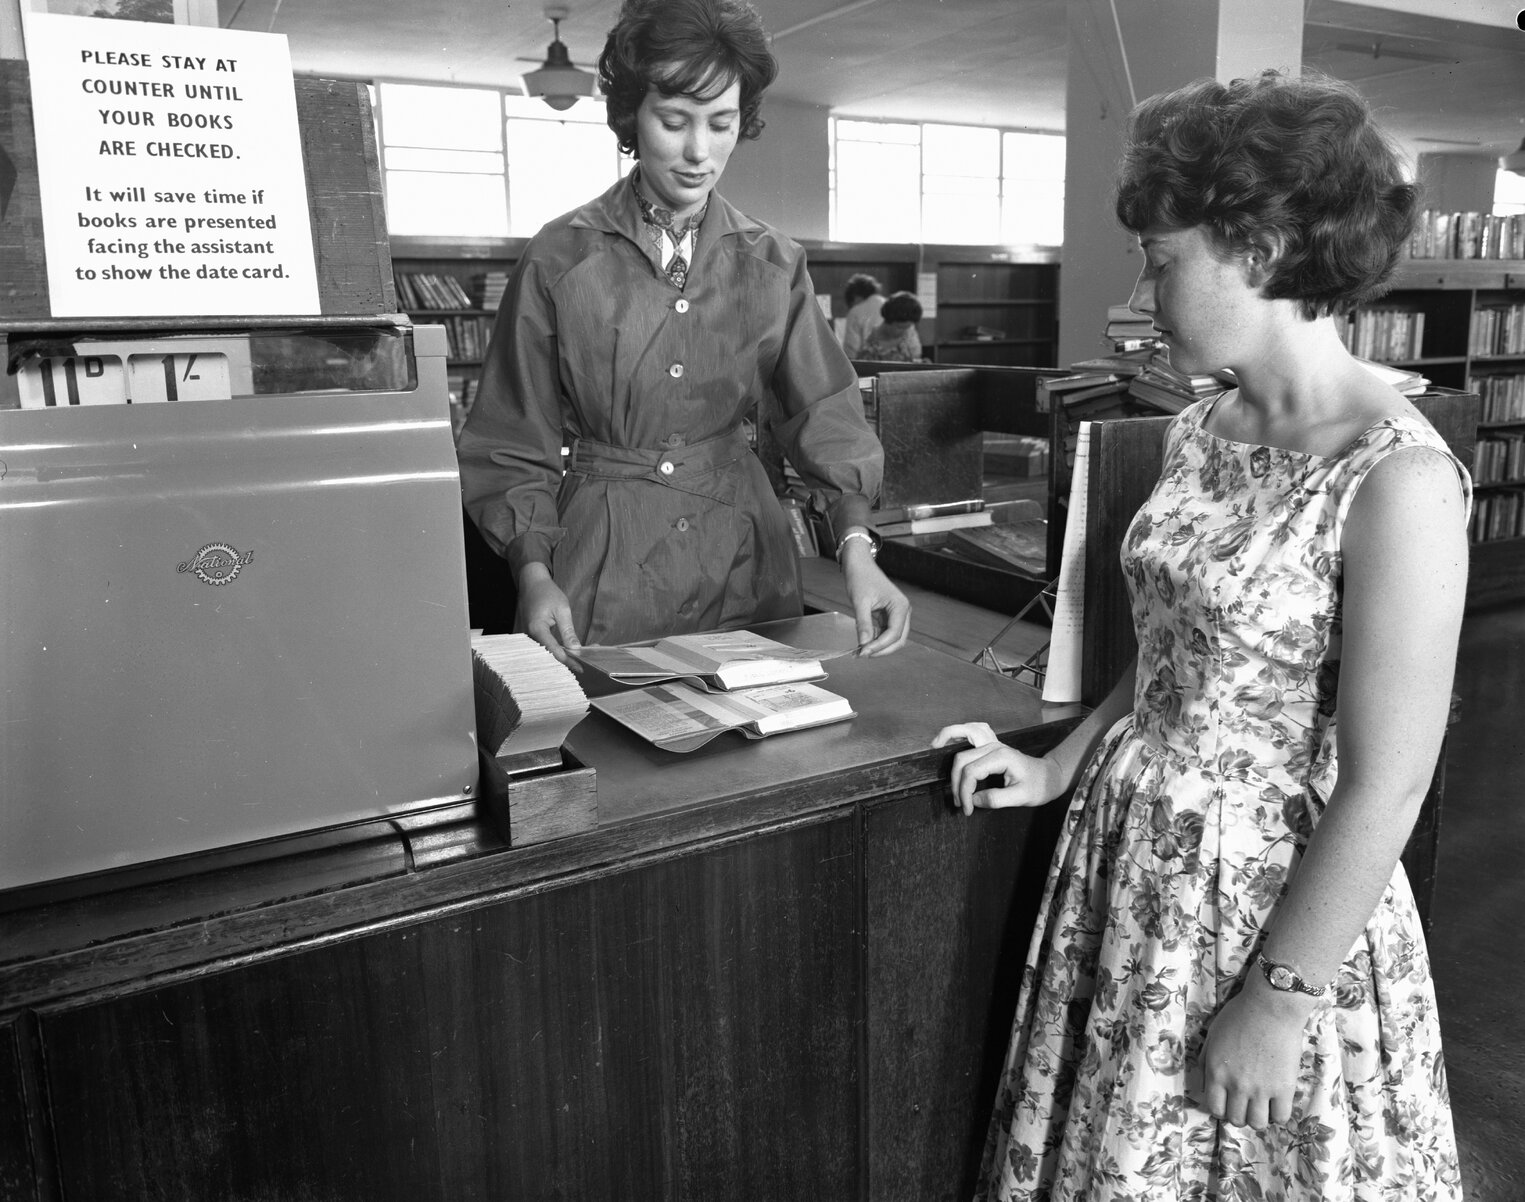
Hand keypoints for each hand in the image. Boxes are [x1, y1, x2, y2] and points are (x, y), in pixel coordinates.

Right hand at [516, 564, 580, 664]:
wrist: (531, 583)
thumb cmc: (547, 592)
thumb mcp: (562, 609)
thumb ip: (568, 631)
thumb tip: (575, 649)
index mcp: (537, 628)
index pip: (553, 650)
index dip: (567, 660)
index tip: (579, 667)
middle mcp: (530, 635)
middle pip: (549, 654)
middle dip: (567, 660)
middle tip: (582, 665)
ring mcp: (529, 636)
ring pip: (547, 651)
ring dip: (563, 655)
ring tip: (579, 659)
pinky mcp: (532, 635)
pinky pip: (544, 646)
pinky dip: (557, 649)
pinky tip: (569, 651)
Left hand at [840, 549, 909, 655]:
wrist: (859, 564)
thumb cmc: (861, 578)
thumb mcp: (860, 602)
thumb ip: (863, 624)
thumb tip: (863, 645)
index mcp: (900, 606)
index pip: (894, 634)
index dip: (879, 646)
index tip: (862, 652)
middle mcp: (903, 611)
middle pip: (898, 640)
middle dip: (881, 650)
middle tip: (862, 655)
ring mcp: (897, 614)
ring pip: (893, 638)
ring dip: (879, 646)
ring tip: (860, 651)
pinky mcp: (889, 615)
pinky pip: (886, 632)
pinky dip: (876, 640)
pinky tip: (863, 643)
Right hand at [931, 722, 1063, 815]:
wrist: (1050, 776)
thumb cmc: (1039, 786)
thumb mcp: (1021, 797)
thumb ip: (995, 799)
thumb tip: (972, 801)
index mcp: (1001, 757)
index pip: (971, 772)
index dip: (964, 792)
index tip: (967, 810)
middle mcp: (993, 746)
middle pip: (961, 760)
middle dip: (956, 783)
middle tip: (958, 804)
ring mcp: (991, 745)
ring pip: (961, 750)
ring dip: (951, 762)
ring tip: (943, 770)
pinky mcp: (989, 748)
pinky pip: (967, 742)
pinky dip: (955, 740)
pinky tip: (946, 744)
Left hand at [1194, 974, 1316, 1127]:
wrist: (1271, 1007)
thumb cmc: (1239, 1016)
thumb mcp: (1212, 1036)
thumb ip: (1206, 1061)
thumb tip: (1205, 1083)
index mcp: (1217, 1072)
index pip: (1214, 1108)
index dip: (1221, 1110)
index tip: (1228, 1104)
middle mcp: (1236, 1085)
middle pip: (1235, 1119)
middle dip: (1239, 1115)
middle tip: (1245, 1104)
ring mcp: (1261, 1089)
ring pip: (1257, 1124)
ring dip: (1258, 1118)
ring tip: (1262, 1106)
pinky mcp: (1284, 1089)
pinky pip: (1281, 1118)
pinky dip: (1278, 1115)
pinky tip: (1277, 1103)